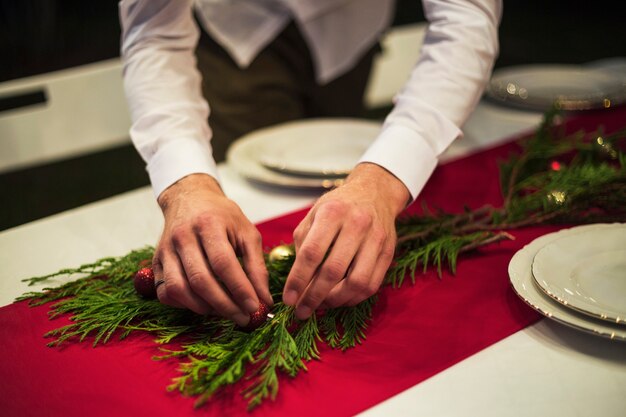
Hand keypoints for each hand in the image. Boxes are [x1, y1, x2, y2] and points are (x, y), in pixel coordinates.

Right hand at [153, 174, 271, 326]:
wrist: (190, 198)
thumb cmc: (222, 216)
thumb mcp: (246, 233)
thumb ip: (257, 266)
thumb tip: (265, 300)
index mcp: (208, 224)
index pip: (223, 263)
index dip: (239, 289)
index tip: (254, 307)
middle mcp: (183, 236)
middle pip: (200, 280)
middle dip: (224, 305)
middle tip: (243, 318)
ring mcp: (166, 250)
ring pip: (179, 289)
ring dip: (204, 308)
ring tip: (225, 312)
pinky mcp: (156, 262)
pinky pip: (165, 291)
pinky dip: (183, 305)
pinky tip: (203, 304)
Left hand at [282, 163, 408, 319]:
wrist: (375, 192)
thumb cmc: (338, 206)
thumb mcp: (313, 215)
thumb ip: (303, 244)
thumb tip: (297, 282)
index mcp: (333, 213)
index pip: (312, 253)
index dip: (298, 280)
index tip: (288, 299)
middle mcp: (357, 224)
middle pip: (333, 271)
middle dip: (314, 296)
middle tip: (301, 311)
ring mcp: (376, 239)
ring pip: (356, 282)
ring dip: (336, 301)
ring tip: (321, 305)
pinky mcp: (388, 252)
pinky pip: (372, 285)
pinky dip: (353, 298)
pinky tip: (339, 299)